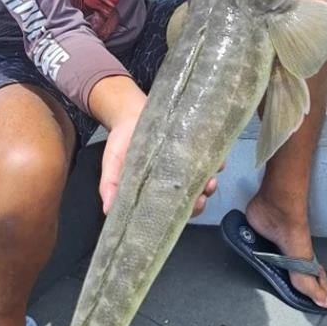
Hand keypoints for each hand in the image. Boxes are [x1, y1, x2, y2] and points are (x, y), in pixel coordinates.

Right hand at [89, 75, 224, 216]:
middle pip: (194, 197)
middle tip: (201, 196)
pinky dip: (217, 162)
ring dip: (211, 183)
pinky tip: (218, 162)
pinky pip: (211, 156)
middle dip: (201, 199)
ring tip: (210, 181)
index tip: (188, 210)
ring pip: (205, 179)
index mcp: (156, 189)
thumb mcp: (112, 165)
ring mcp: (186, 163)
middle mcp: (174, 179)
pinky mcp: (194, 145)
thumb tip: (108, 210)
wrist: (130, 113)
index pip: (173, 209)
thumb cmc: (121, 143)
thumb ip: (111, 186)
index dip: (183, 212)